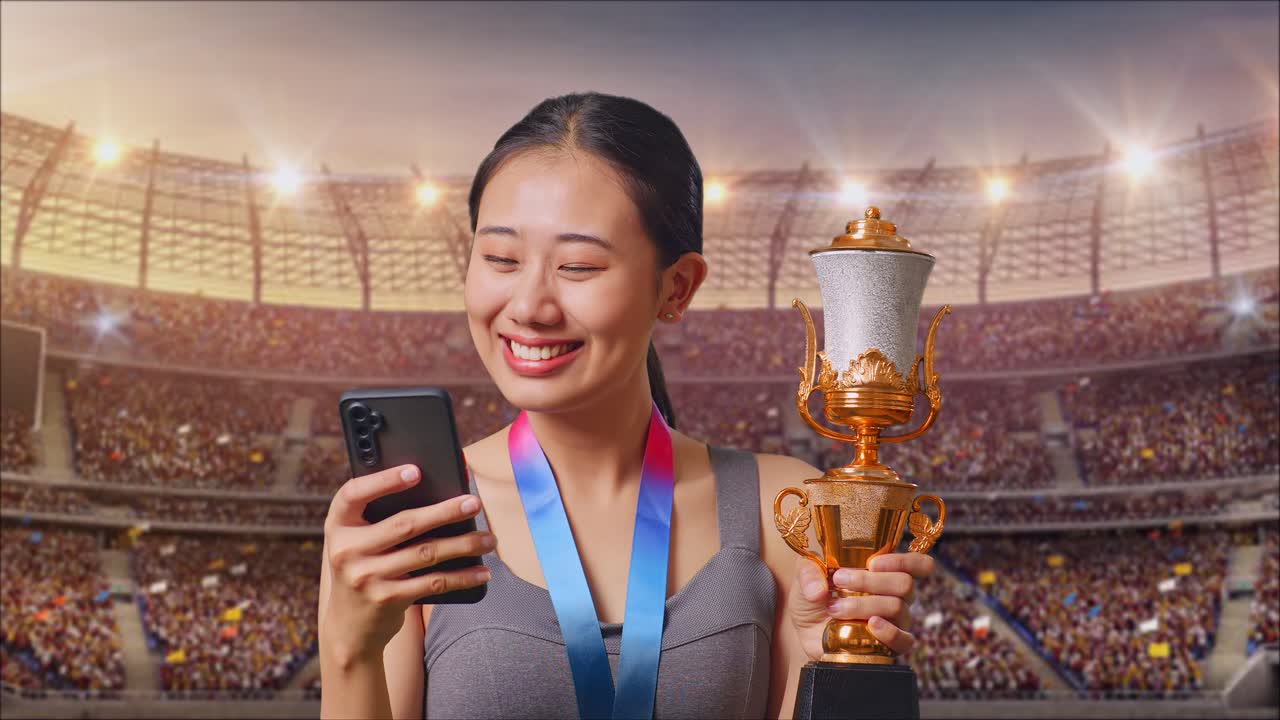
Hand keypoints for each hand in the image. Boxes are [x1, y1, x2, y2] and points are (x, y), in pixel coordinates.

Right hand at [320, 464, 494, 664]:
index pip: (353, 494)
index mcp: (338, 525)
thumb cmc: (363, 568)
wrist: (348, 627)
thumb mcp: (358, 542)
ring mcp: (366, 576)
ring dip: (463, 544)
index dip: (383, 480)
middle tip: (473, 503)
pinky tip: (482, 572)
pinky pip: (433, 582)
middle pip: (404, 524)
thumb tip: (439, 495)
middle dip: (445, 512)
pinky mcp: (386, 599)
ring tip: (489, 539)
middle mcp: (346, 550)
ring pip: (426, 553)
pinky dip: (462, 577)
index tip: (415, 471)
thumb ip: (380, 519)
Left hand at [788, 552, 934, 661]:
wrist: (806, 628)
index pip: (918, 564)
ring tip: (835, 607)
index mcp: (884, 572)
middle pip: (904, 584)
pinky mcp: (889, 645)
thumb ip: (809, 573)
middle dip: (870, 581)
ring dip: (864, 605)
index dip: (904, 561)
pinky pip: (904, 640)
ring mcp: (895, 621)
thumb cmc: (814, 594)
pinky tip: (871, 625)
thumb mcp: (806, 574)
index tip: (874, 563)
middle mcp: (895, 595)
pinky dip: (890, 632)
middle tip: (840, 580)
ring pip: (897, 607)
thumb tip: (819, 591)